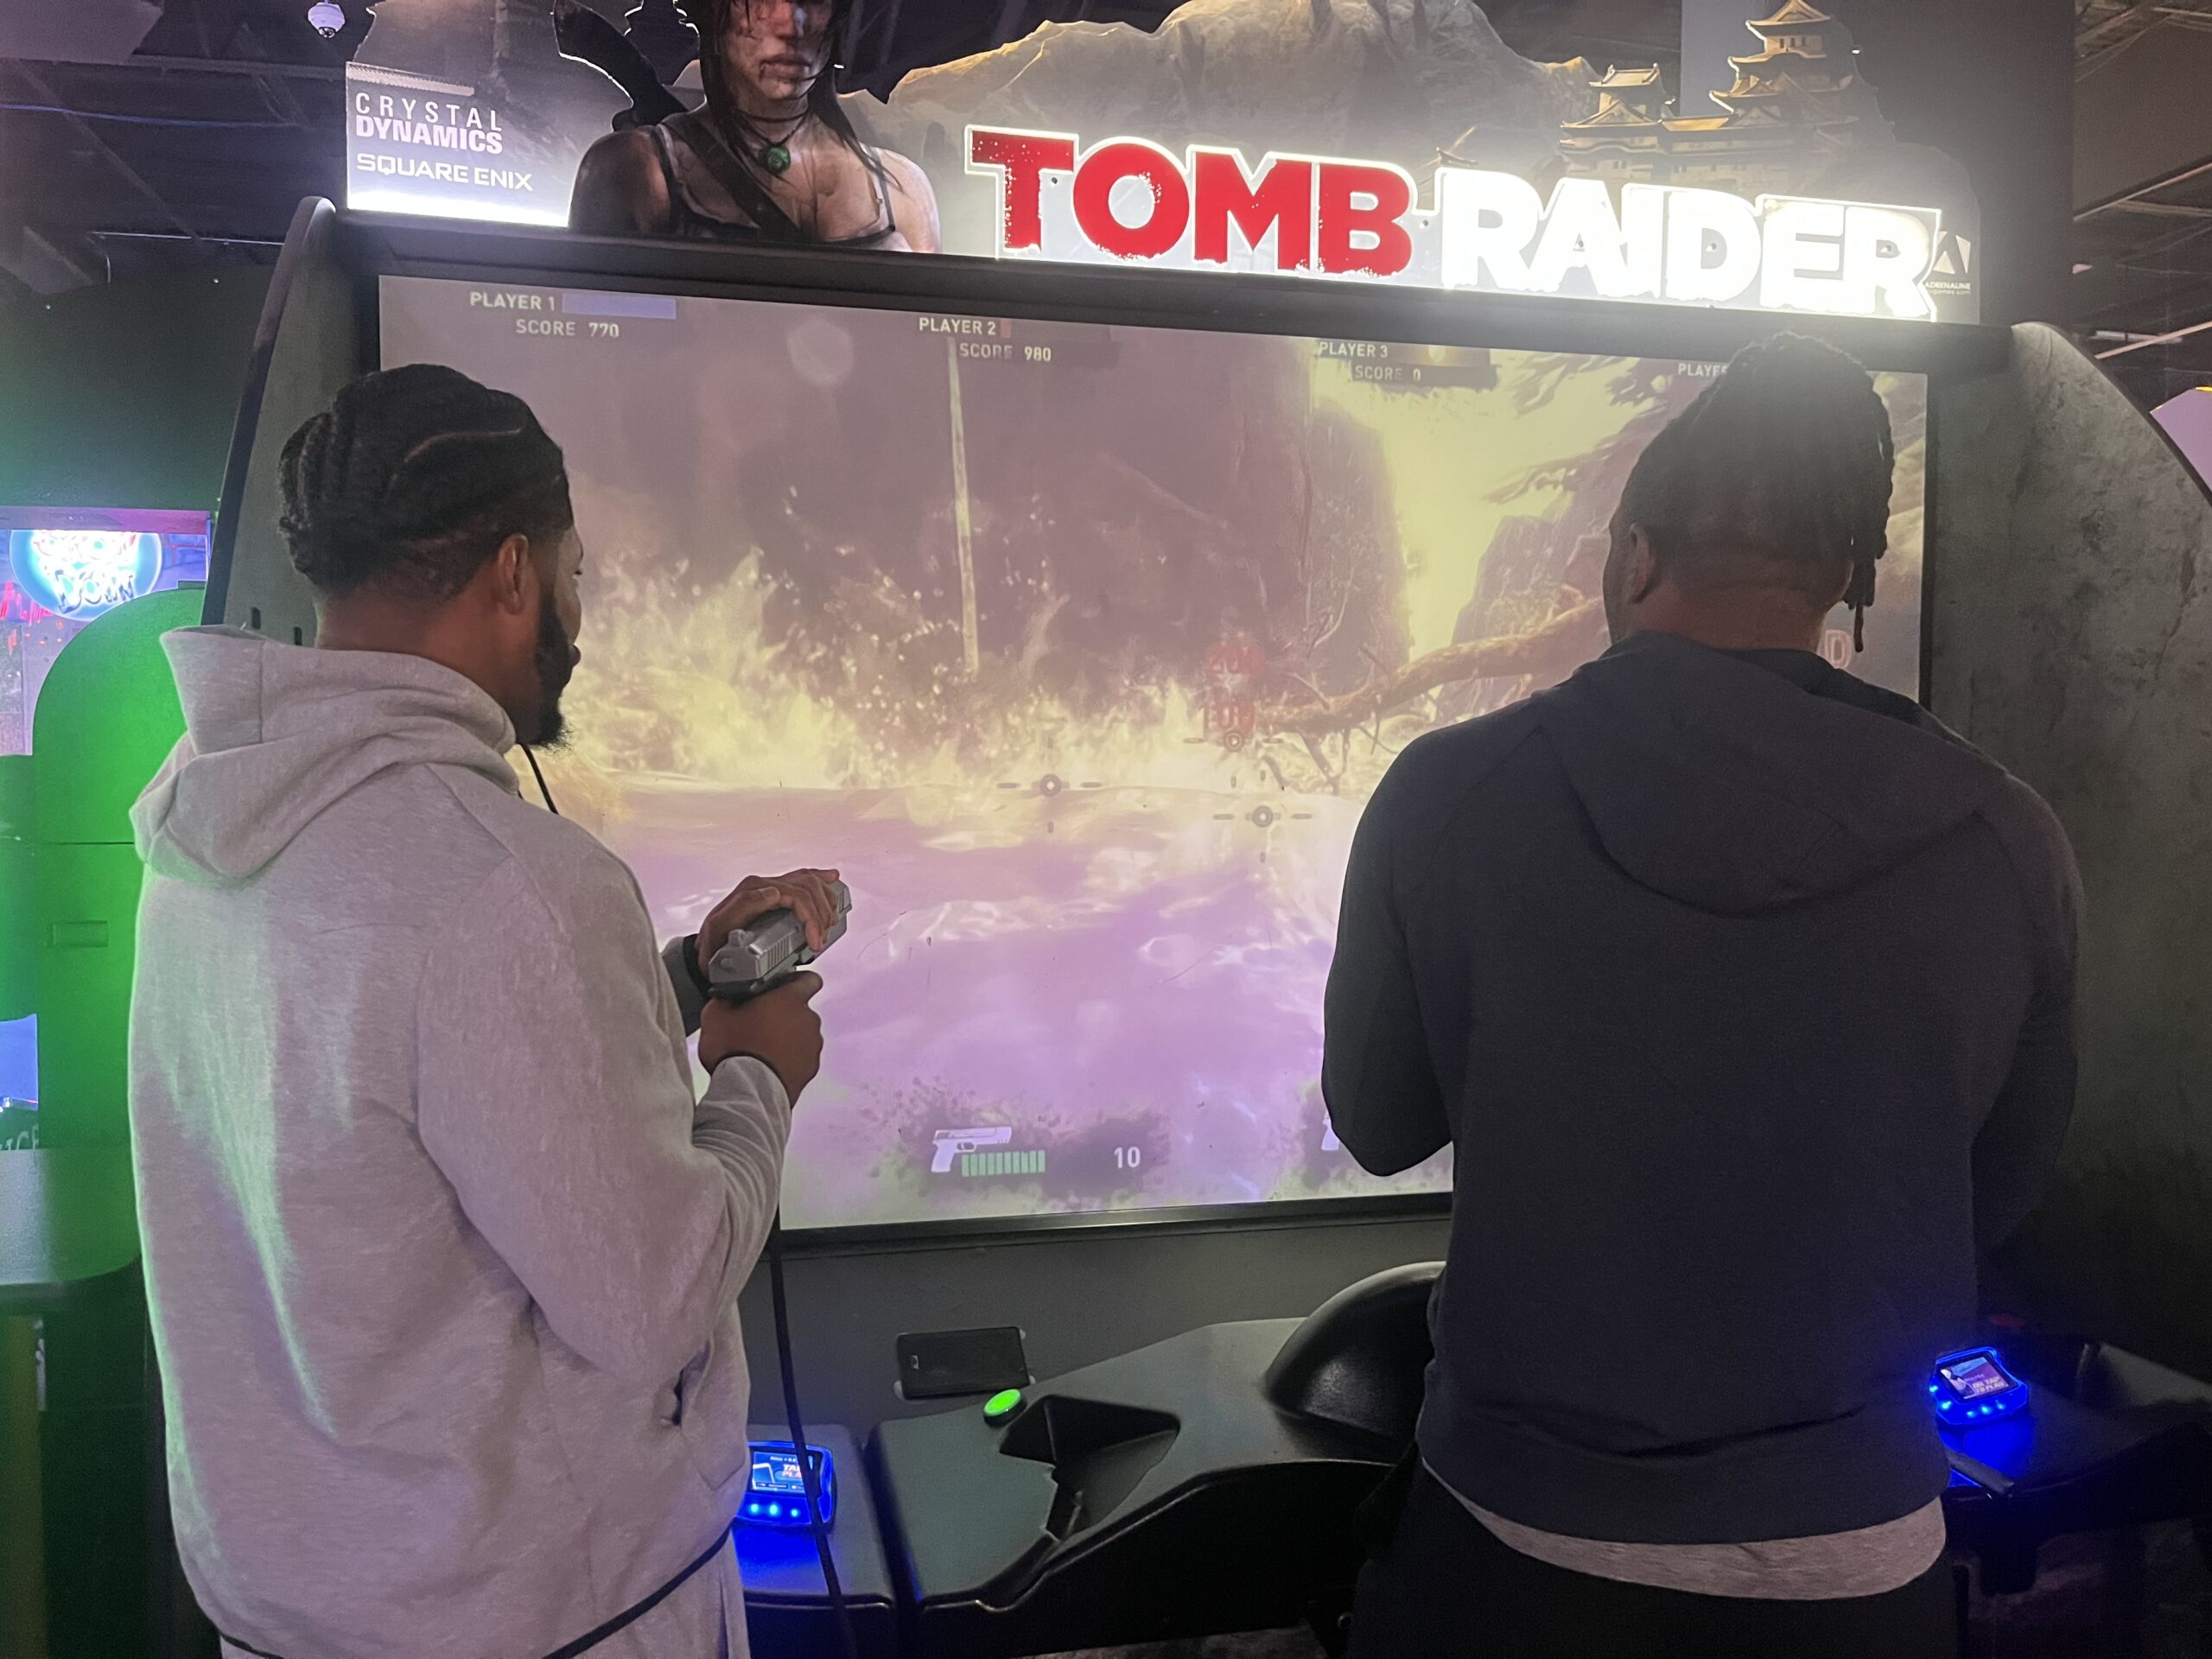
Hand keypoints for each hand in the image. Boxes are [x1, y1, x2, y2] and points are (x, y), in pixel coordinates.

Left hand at [696, 868, 842, 980]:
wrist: (708, 953)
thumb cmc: (714, 945)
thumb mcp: (720, 928)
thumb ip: (744, 907)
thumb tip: (774, 893)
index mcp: (752, 890)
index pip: (795, 894)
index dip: (811, 917)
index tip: (814, 941)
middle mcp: (762, 884)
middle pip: (806, 887)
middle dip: (821, 913)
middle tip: (820, 939)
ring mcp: (769, 887)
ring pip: (808, 881)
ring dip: (825, 901)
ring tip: (828, 924)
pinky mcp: (774, 894)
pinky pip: (801, 880)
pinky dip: (820, 878)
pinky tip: (832, 877)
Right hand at [701, 972, 823, 1101]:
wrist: (747, 1090)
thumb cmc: (735, 1050)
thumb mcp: (716, 1014)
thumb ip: (727, 998)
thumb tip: (727, 998)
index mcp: (790, 999)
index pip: (809, 979)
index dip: (796, 981)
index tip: (784, 986)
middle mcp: (808, 1020)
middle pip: (801, 1010)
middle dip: (783, 1014)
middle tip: (758, 1022)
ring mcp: (812, 1046)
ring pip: (801, 1035)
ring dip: (786, 1038)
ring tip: (760, 1047)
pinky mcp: (810, 1069)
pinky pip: (801, 1057)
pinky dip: (788, 1059)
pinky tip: (767, 1065)